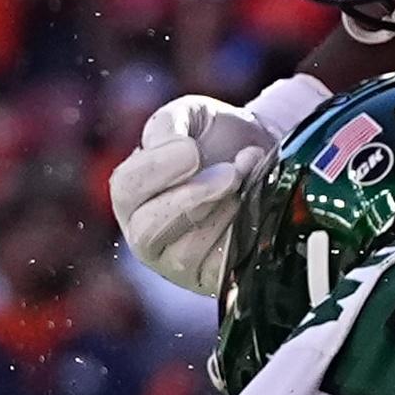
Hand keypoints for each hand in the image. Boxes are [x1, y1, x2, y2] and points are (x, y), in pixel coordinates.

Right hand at [110, 75, 328, 294]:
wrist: (268, 156)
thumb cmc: (220, 137)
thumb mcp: (191, 115)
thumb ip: (169, 123)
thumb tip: (176, 149)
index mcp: (133, 193)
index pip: (127, 189)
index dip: (158, 169)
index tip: (193, 150)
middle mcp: (146, 234)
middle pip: (146, 230)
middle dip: (192, 198)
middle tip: (231, 173)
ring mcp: (178, 262)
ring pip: (184, 253)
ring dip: (222, 214)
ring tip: (246, 183)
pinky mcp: (213, 279)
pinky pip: (219, 270)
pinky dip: (239, 238)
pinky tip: (254, 210)